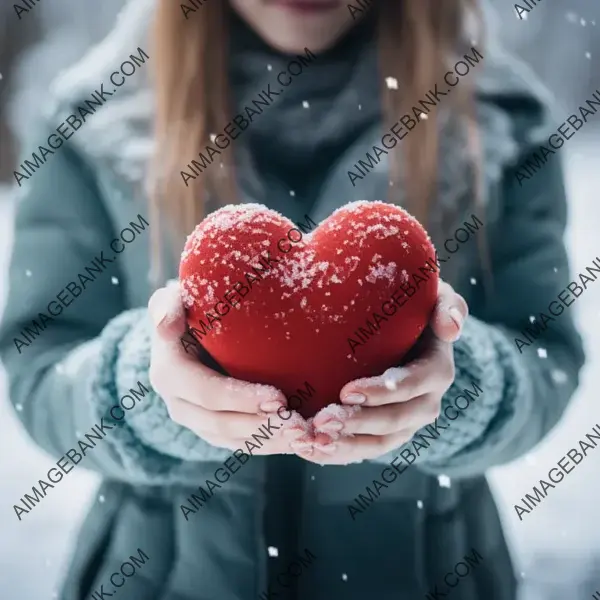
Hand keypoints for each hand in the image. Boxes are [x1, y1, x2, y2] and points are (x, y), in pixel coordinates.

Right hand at [147, 281, 310, 453]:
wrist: (185, 334)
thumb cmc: (188, 310)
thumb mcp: (172, 300)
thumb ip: (167, 305)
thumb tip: (164, 322)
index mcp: (170, 375)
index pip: (208, 394)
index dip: (242, 400)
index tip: (278, 398)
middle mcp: (179, 405)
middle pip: (222, 425)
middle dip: (261, 426)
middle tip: (298, 422)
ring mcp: (197, 422)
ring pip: (234, 442)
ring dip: (270, 442)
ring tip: (304, 436)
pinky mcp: (215, 430)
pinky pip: (242, 445)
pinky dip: (271, 445)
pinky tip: (298, 441)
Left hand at [294, 280, 467, 464]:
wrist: (408, 332)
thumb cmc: (416, 309)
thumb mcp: (436, 298)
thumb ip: (447, 305)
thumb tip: (451, 328)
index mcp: (436, 370)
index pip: (415, 385)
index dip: (384, 392)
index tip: (347, 390)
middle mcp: (425, 402)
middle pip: (396, 421)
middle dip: (359, 423)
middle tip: (324, 421)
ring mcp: (406, 422)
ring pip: (379, 443)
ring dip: (345, 445)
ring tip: (311, 441)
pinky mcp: (385, 433)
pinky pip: (364, 450)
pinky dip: (337, 453)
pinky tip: (308, 449)